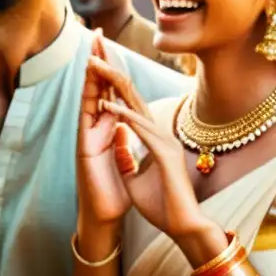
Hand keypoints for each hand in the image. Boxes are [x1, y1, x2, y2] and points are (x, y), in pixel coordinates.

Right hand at [77, 30, 131, 226]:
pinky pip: (88, 115)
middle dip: (99, 59)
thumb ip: (123, 140)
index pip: (110, 91)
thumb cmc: (115, 191)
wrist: (106, 216)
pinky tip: (93, 78)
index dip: (112, 67)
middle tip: (99, 33)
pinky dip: (92, 96)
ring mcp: (88, 134)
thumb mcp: (124, 159)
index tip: (112, 44)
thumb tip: (125, 124)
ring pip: (90, 94)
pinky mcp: (84, 144)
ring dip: (92, 70)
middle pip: (98, 86)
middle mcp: (96, 126)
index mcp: (108, 127)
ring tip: (93, 47)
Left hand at [87, 57, 207, 240]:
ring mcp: (164, 141)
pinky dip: (123, 117)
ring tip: (92, 64)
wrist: (183, 228)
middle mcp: (159, 133)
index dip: (110, 80)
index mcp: (152, 137)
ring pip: (135, 103)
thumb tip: (117, 142)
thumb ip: (126, 158)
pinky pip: (141, 130)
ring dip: (112, 83)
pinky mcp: (165, 155)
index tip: (93, 61)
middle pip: (130, 93)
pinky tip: (107, 106)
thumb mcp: (134, 177)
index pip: (127, 101)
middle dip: (110, 68)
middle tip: (93, 47)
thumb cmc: (162, 206)